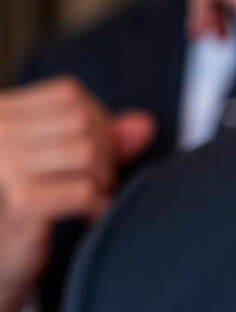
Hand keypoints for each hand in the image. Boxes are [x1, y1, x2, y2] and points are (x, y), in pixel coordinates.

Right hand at [0, 77, 154, 311]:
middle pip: (81, 121)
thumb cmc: (25, 206)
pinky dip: (98, 206)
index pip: (69, 95)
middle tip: (95, 183)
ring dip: (101, 180)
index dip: (97, 123)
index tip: (94, 154)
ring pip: (86, 152)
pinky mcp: (21, 204)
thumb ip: (101, 138)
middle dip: (104, 153)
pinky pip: (85, 191)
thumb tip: (145, 124)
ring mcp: (3, 167)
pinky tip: (88, 216)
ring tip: (89, 198)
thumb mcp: (59, 161)